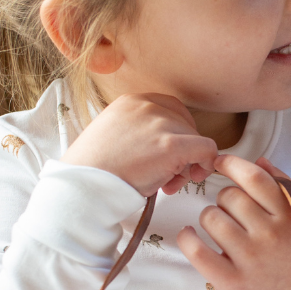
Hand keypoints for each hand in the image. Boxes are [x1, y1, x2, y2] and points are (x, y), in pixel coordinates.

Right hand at [61, 93, 217, 195]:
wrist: (83, 187)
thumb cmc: (94, 171)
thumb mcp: (113, 136)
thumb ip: (139, 132)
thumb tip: (162, 144)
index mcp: (131, 101)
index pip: (172, 109)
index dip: (177, 133)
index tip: (170, 154)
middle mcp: (147, 106)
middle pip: (186, 124)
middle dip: (183, 150)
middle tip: (170, 174)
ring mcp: (160, 124)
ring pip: (195, 139)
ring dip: (188, 163)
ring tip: (168, 183)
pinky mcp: (172, 145)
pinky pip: (207, 149)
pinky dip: (207, 164)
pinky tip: (193, 177)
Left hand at [177, 155, 290, 289]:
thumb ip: (283, 187)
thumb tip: (260, 160)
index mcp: (288, 215)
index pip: (254, 178)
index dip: (232, 164)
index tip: (219, 163)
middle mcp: (270, 233)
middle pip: (229, 196)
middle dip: (223, 199)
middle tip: (229, 212)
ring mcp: (250, 258)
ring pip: (211, 218)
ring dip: (208, 218)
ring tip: (217, 229)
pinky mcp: (232, 281)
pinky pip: (197, 250)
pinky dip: (187, 238)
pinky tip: (190, 236)